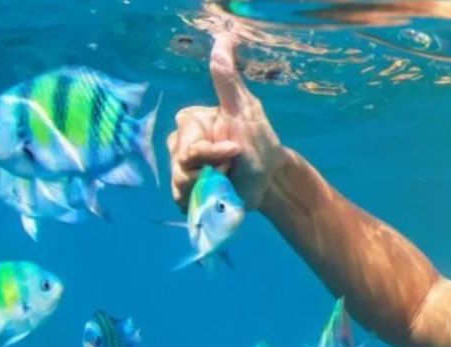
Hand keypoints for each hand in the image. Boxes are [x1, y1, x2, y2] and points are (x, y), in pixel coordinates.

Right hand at [168, 30, 286, 212]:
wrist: (270, 182)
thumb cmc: (261, 143)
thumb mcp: (247, 111)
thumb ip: (228, 81)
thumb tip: (223, 41)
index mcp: (192, 122)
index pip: (186, 139)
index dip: (209, 151)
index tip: (234, 150)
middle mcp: (181, 143)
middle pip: (180, 162)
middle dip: (209, 169)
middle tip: (231, 167)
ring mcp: (182, 168)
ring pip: (179, 182)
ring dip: (207, 187)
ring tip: (226, 182)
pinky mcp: (187, 192)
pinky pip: (181, 199)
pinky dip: (200, 201)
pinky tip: (216, 196)